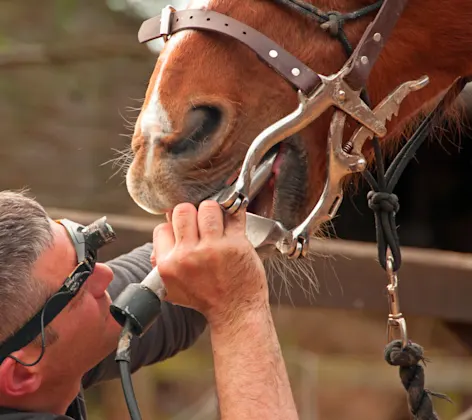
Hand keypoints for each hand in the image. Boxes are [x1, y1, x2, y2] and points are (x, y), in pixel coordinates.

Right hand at [151, 200, 267, 323]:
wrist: (235, 312)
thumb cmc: (207, 299)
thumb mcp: (173, 289)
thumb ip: (161, 263)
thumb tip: (162, 236)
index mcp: (168, 265)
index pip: (162, 228)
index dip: (174, 227)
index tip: (185, 231)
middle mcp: (188, 255)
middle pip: (183, 211)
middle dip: (192, 213)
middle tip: (200, 223)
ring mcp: (212, 248)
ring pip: (207, 207)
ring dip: (213, 211)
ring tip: (217, 221)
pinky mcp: (235, 244)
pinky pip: (233, 214)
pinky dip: (234, 211)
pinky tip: (233, 216)